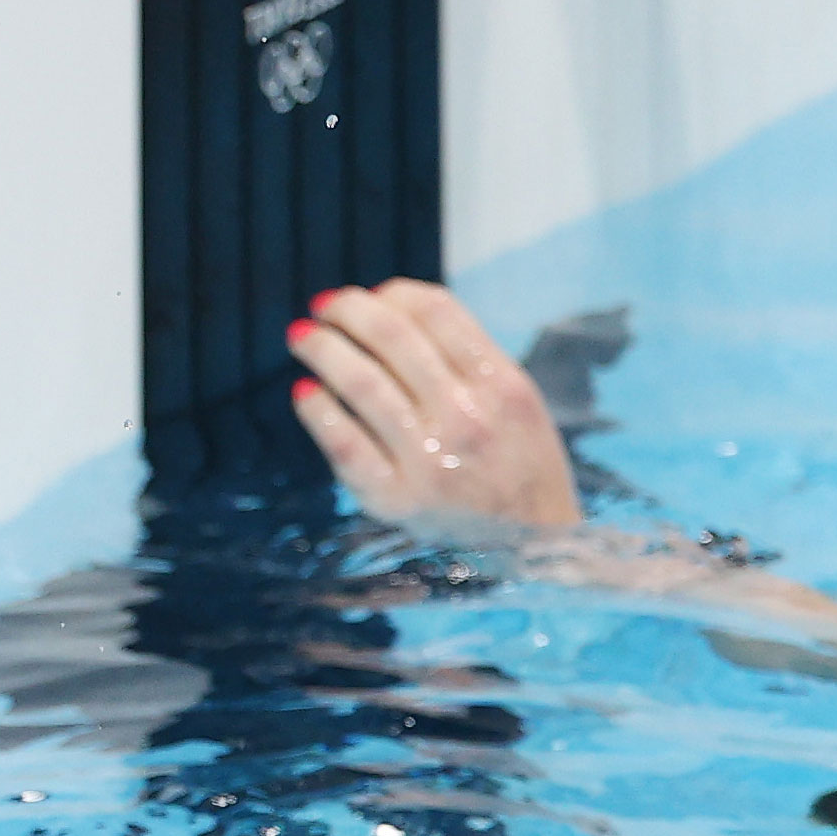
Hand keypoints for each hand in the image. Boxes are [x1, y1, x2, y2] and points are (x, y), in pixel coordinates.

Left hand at [287, 278, 583, 528]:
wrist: (534, 543)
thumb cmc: (520, 462)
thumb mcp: (518, 399)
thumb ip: (467, 355)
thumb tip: (390, 307)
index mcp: (501, 384)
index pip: (435, 312)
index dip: (392, 293)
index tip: (369, 296)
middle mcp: (467, 418)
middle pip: (393, 338)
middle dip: (348, 311)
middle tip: (323, 306)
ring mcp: (430, 461)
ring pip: (362, 383)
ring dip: (323, 350)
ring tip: (302, 336)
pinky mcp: (398, 500)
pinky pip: (345, 445)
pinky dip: (318, 411)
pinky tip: (305, 391)